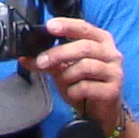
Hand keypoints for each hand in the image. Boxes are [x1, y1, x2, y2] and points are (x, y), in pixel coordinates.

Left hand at [39, 16, 125, 137]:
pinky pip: (88, 87)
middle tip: (42, 61)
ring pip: (86, 66)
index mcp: (100, 40)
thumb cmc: (84, 84)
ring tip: (64, 81)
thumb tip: (24, 57)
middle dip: (59, 53)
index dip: (67, 25)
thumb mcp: (64, 69)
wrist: (100, 112)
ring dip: (67, 74)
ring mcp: (115, 72)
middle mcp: (111, 53)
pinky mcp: (113, 90)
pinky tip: (74, 93)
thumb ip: (47, 61)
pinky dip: (75, 90)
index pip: (84, 27)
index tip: (50, 26)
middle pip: (84, 47)